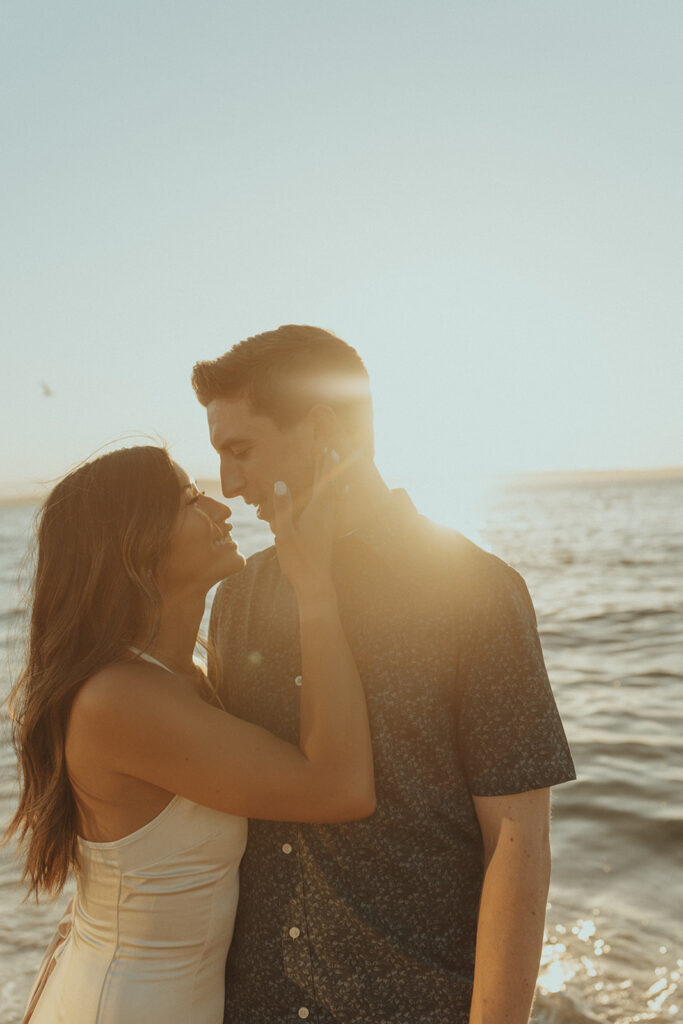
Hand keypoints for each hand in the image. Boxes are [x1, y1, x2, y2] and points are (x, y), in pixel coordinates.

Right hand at [272, 449, 339, 597]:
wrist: (315, 583)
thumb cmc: (298, 559)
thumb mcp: (285, 533)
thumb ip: (283, 507)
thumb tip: (280, 482)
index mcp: (317, 510)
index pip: (322, 480)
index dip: (323, 463)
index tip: (326, 445)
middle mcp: (327, 513)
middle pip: (330, 483)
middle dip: (330, 465)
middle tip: (333, 447)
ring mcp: (329, 522)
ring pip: (334, 493)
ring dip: (334, 477)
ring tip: (337, 464)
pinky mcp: (328, 530)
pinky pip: (334, 504)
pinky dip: (336, 492)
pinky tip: (340, 492)